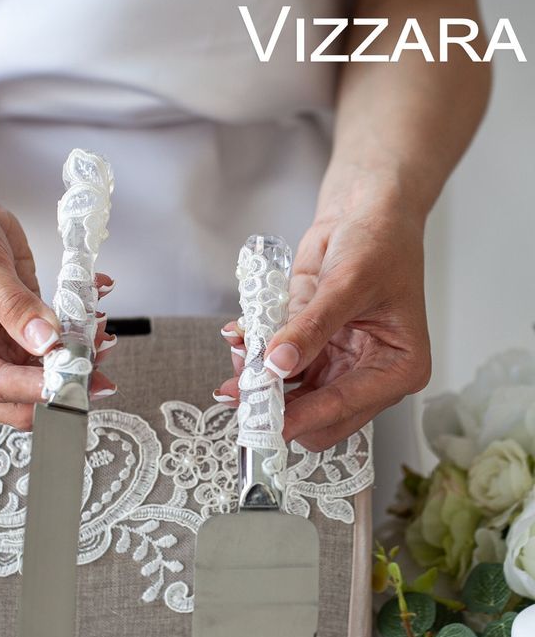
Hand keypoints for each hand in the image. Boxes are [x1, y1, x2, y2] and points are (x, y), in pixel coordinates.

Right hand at [0, 162, 116, 428]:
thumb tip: (46, 341)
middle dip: (56, 385)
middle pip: (14, 398)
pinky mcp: (10, 339)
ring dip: (71, 364)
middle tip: (95, 371)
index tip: (71, 380)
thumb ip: (15, 305)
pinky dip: (72, 341)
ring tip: (100, 337)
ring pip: (36, 380)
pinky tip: (92, 323)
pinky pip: (46, 354)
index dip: (33, 387)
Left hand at [215, 190, 430, 451]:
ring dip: (260, 384)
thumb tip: (277, 363)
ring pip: (292, 397)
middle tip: (242, 394)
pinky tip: (240, 343)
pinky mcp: (312, 352)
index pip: (346, 406)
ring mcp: (338, 366)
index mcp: (399, 368)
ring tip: (238, 361)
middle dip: (278, 406)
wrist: (364, 212)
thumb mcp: (347, 283)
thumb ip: (310, 327)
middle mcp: (370, 376)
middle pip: (317, 415)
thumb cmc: (379, 242)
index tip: (268, 425)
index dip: (303, 418)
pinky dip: (256, 360)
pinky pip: (279, 369)